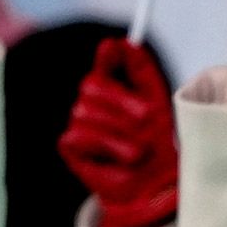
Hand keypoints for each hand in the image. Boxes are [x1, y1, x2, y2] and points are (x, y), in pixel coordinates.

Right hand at [59, 38, 177, 226]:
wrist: (154, 184)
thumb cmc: (157, 144)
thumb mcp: (157, 105)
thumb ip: (142, 73)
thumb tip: (126, 42)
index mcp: (114, 89)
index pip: (105, 63)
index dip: (108, 55)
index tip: (114, 46)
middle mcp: (91, 102)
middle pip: (92, 85)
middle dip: (123, 101)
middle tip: (148, 119)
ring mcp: (78, 122)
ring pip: (86, 111)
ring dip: (121, 132)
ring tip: (140, 150)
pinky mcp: (69, 145)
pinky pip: (82, 135)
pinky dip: (110, 146)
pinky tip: (125, 158)